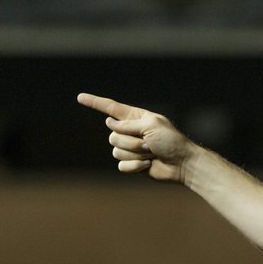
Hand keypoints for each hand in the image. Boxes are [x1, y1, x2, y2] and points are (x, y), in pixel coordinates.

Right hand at [76, 93, 192, 182]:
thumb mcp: (151, 125)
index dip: (95, 103)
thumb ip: (128, 124)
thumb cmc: (171, 141)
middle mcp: (130, 132)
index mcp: (135, 118)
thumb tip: (108, 124)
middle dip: (132, 142)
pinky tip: (148, 165)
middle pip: (112, 135)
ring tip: (151, 154)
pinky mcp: (132, 164)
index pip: (111, 108)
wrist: (182, 164)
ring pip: (116, 151)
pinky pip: (121, 165)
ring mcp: (130, 148)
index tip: (80, 97)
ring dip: (136, 154)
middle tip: (150, 145)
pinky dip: (135, 166)